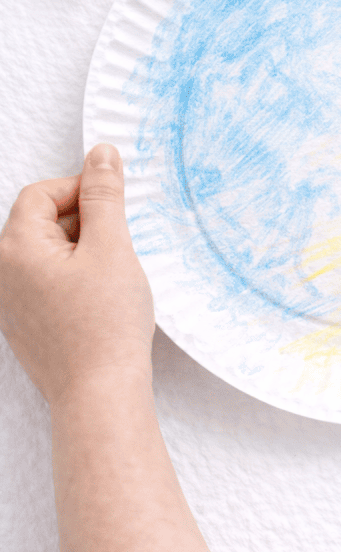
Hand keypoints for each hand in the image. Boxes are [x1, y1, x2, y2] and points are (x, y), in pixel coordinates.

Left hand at [0, 144, 154, 407]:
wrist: (100, 396)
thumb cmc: (104, 326)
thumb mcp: (111, 247)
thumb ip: (104, 195)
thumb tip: (101, 154)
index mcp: (13, 249)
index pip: (41, 194)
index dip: (81, 189)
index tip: (114, 204)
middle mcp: (2, 274)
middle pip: (42, 221)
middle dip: (84, 223)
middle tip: (118, 245)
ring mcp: (12, 302)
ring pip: (49, 253)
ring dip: (83, 251)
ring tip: (112, 275)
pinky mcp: (28, 324)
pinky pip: (49, 282)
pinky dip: (77, 278)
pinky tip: (102, 297)